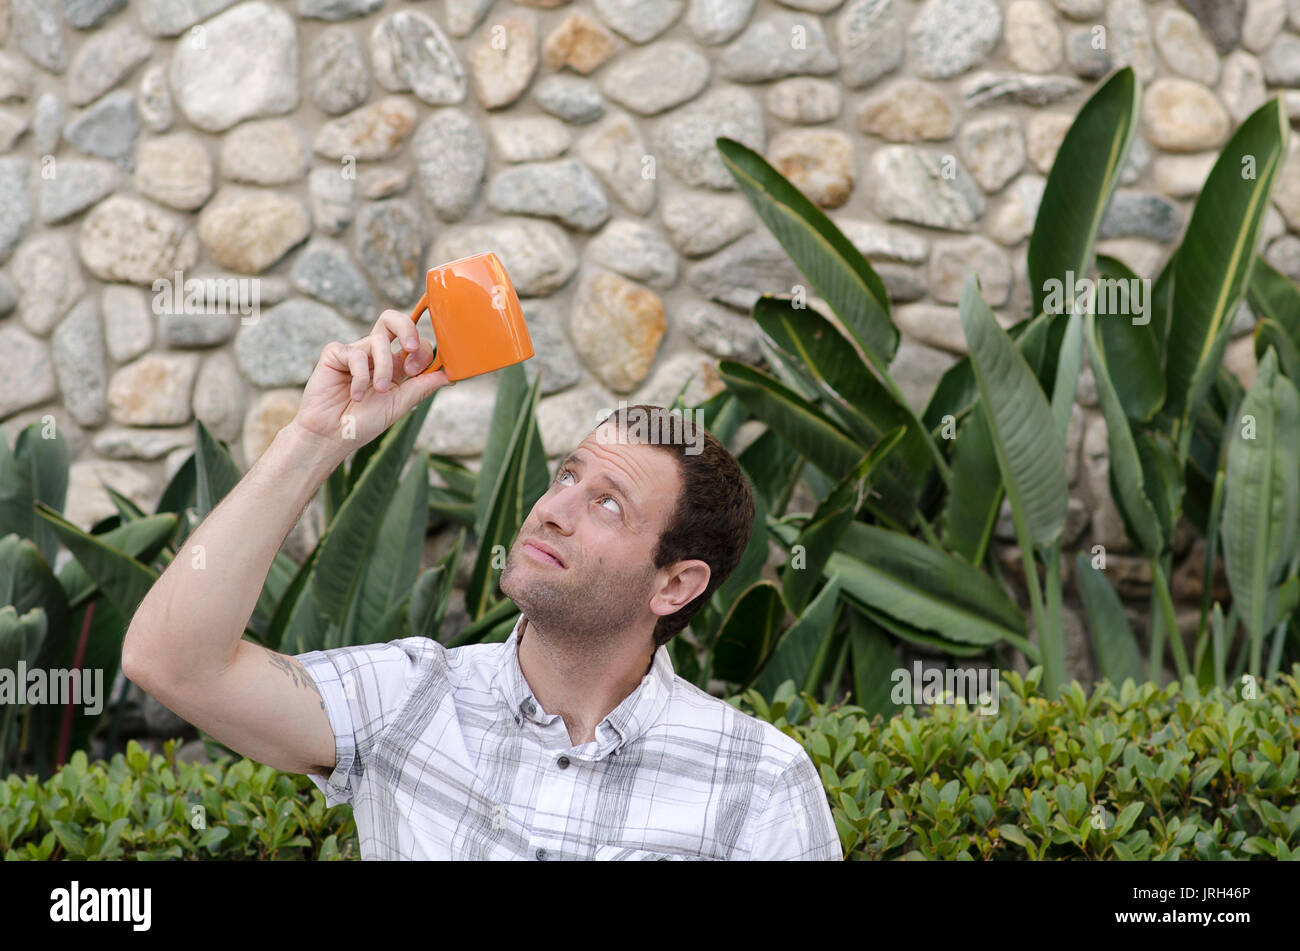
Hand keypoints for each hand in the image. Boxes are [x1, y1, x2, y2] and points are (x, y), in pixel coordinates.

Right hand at [290, 309, 451, 459]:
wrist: (333, 435)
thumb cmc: (364, 422)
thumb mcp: (400, 404)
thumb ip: (422, 387)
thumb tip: (450, 375)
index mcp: (394, 365)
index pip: (415, 344)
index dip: (422, 351)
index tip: (419, 371)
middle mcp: (375, 354)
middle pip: (392, 320)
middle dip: (407, 328)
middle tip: (410, 348)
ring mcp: (355, 352)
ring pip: (378, 340)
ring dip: (383, 368)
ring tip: (378, 390)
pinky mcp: (335, 354)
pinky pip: (355, 353)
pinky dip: (360, 376)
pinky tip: (355, 394)